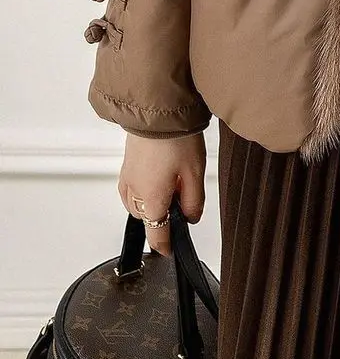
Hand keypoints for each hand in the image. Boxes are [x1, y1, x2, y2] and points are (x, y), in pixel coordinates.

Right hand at [118, 132, 206, 254]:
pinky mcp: (125, 166)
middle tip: (182, 202)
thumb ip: (194, 201)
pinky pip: (132, 189)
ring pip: (137, 205)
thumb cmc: (175, 137)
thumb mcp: (195, 172)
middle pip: (147, 219)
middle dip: (163, 218)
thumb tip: (190, 218)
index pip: (156, 235)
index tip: (171, 250)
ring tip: (172, 185)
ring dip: (152, 204)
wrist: (157, 109)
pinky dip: (144, 191)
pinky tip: (159, 176)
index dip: (166, 246)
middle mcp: (134, 193)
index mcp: (151, 200)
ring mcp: (127, 178)